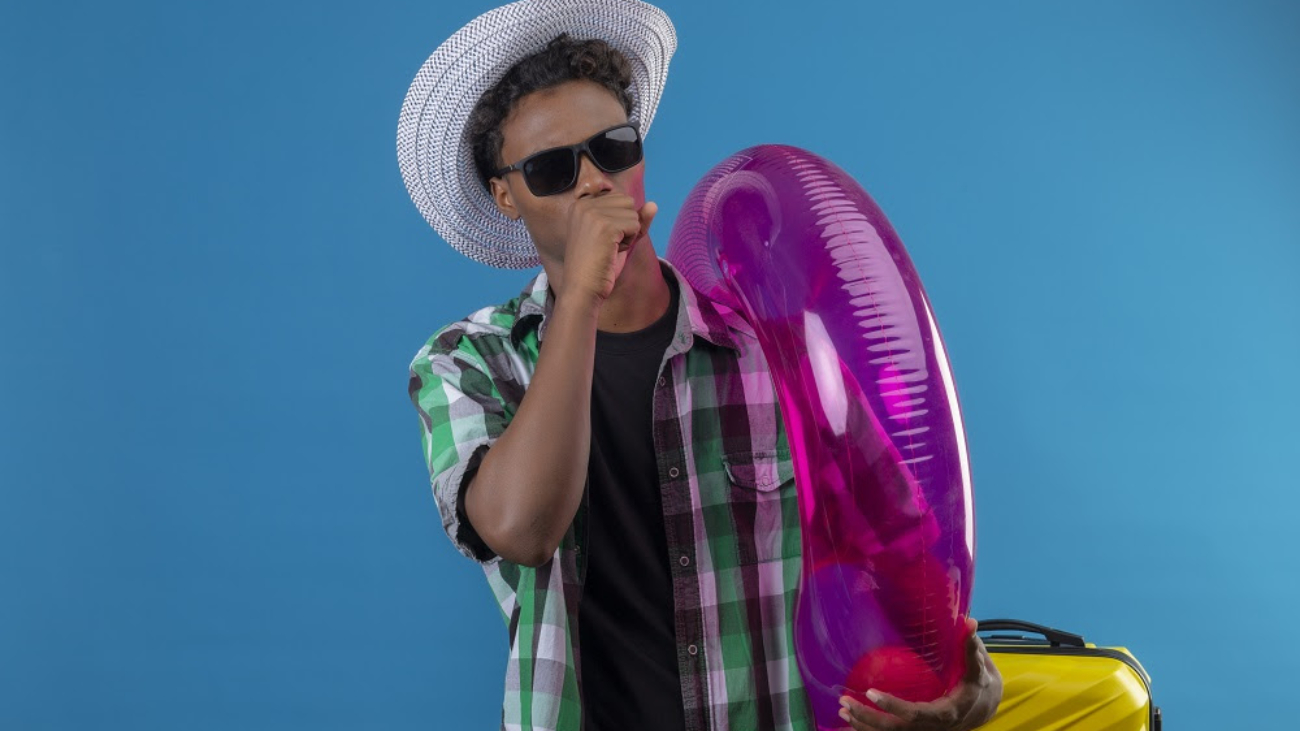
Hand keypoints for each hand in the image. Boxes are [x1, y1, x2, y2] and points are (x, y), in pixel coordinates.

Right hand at [560, 193, 656, 303]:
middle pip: (627, 201)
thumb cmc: (599, 266)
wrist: (583, 289)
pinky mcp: (605, 226)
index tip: (602, 238)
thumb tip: (654, 204)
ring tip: (609, 249)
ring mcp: (593, 214)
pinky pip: (635, 225)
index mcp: (580, 204)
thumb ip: (635, 218)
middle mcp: (583, 204)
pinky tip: (612, 252)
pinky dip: (630, 241)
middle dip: (625, 224)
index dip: (620, 220)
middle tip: (607, 245)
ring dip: (628, 234)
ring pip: (633, 213)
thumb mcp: (619, 237)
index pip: (618, 196)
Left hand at [836, 618, 1002, 730]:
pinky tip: (851, 720)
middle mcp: (933, 726)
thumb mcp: (979, 667)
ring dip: (864, 726)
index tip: (870, 693)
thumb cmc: (980, 684)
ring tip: (842, 710)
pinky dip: (870, 729)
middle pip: (897, 729)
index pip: (916, 714)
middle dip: (869, 719)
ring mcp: (924, 730)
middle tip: (845, 703)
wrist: (985, 706)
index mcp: (947, 712)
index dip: (893, 706)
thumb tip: (968, 621)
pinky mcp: (917, 729)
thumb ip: (970, 646)